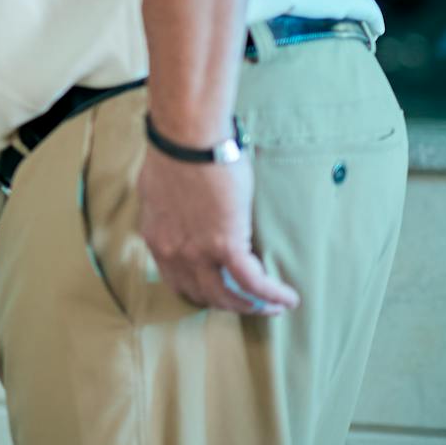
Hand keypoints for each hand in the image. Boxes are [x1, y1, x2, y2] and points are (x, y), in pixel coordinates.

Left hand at [135, 144, 299, 315]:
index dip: (199, 292)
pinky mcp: (226, 245)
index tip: (218, 292)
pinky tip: (288, 298)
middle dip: (228, 304)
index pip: (177, 280)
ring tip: (273, 306)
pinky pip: (253, 282)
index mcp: (157, 237)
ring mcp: (197, 252)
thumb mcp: (159, 188)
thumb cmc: (176, 152)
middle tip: (250, 304)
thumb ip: (166, 209)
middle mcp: (173, 251)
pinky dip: (272, 294)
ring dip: (252, 306)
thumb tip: (176, 210)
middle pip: (202, 294)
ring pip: (227, 296)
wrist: (186, 138)